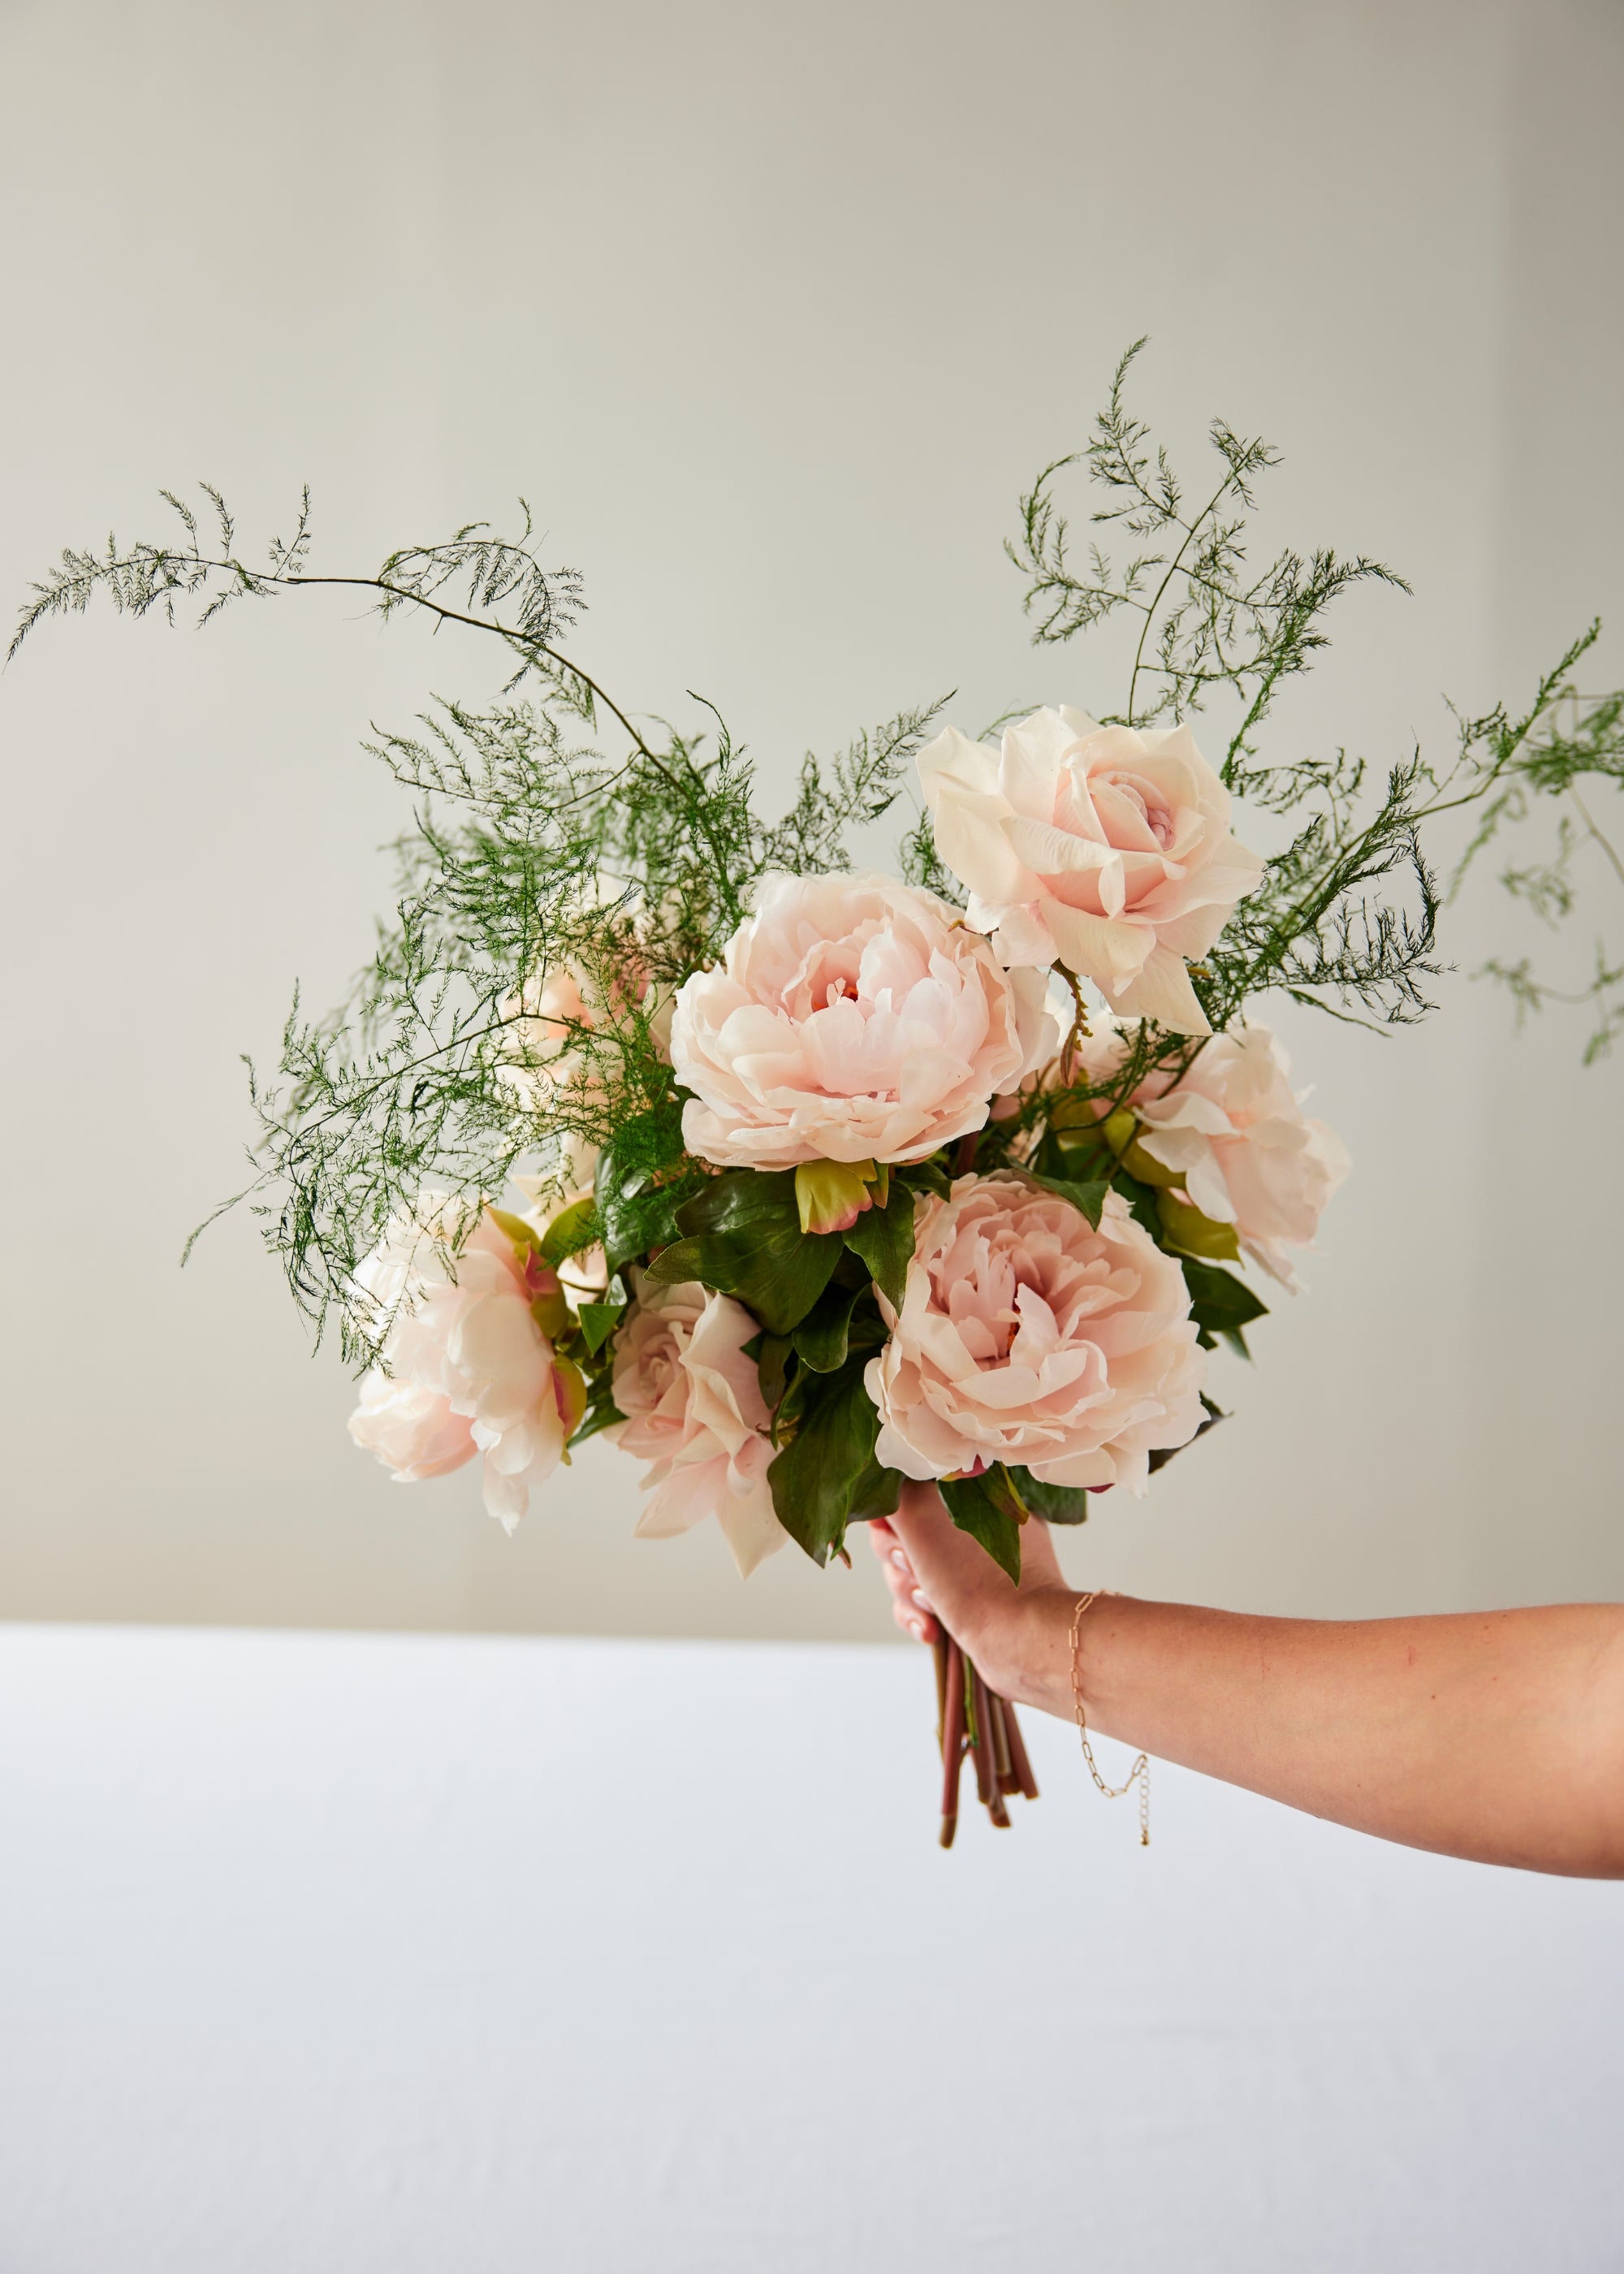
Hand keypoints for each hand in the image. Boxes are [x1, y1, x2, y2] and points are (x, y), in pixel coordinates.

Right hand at [868, 1481, 1076, 1718]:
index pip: (907, 1496)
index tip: (897, 1539)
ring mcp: (970, 1568)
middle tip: (915, 1572)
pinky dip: (921, 1618)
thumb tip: (883, 1485)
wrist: (1022, 1641)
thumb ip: (896, 1493)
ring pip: (907, 1574)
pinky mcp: (967, 1603)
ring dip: (909, 1595)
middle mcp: (971, 1526)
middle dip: (899, 1563)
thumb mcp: (923, 1517)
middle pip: (900, 1536)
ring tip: (932, 1608)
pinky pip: (923, 1605)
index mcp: (968, 1496)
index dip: (891, 1521)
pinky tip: (931, 1632)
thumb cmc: (974, 1577)